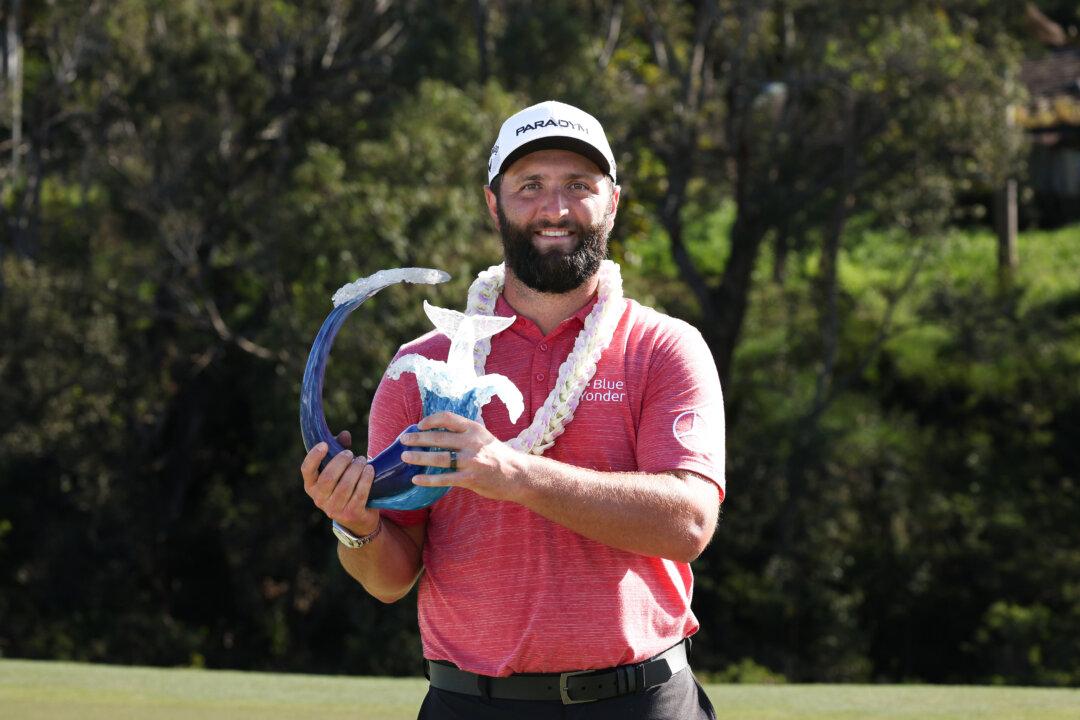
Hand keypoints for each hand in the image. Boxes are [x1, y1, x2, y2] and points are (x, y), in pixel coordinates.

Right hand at [300, 431, 379, 536]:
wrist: (357, 518)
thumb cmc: (345, 485)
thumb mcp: (339, 469)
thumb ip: (339, 450)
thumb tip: (345, 434)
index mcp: (311, 486)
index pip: (306, 470)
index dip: (314, 457)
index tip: (324, 444)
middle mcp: (319, 499)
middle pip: (329, 477)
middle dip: (341, 462)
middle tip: (351, 454)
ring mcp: (335, 509)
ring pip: (345, 485)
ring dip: (356, 469)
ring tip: (362, 461)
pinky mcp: (351, 514)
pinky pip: (360, 494)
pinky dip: (366, 479)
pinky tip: (370, 470)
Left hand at [399, 411, 524, 501]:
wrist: (517, 475)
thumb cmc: (497, 456)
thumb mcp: (483, 437)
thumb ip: (464, 434)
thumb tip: (438, 432)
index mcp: (474, 429)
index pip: (447, 418)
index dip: (430, 420)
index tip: (419, 425)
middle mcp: (471, 442)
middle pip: (438, 437)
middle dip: (417, 438)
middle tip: (403, 439)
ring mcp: (471, 461)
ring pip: (438, 457)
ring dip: (418, 457)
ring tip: (405, 456)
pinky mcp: (470, 478)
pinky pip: (444, 478)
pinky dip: (428, 479)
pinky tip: (416, 479)